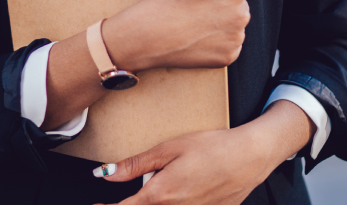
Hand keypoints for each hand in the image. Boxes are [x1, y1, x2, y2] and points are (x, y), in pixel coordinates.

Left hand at [94, 100, 313, 204]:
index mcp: (161, 195)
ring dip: (155, 202)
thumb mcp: (170, 148)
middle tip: (128, 191)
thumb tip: (105, 174)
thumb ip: (136, 164)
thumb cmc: (212, 147)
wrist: (250, 157)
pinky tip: (182, 189)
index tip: (96, 204)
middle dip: (133, 202)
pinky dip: (174, 201)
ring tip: (161, 185)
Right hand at [103, 0, 266, 72]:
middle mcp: (241, 16)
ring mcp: (235, 39)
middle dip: (220, 4)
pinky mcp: (228, 57)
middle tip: (193, 9)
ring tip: (193, 24)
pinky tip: (198, 39)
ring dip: (220, 23)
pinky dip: (217, 42)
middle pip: (237, 4)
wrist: (146, 36)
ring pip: (234, 24)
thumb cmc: (167, 0)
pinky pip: (229, 44)